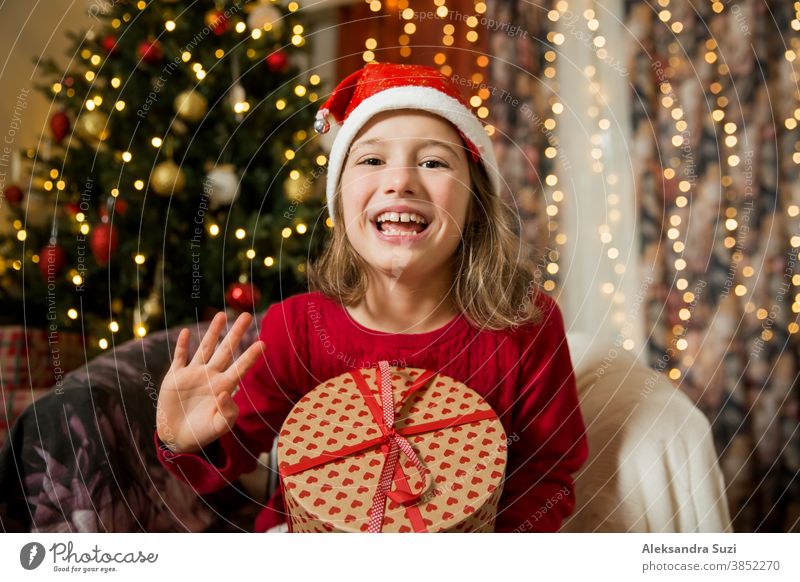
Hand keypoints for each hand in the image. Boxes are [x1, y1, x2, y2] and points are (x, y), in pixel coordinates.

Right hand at [156, 312, 264, 453]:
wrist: (178, 438)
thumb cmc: (203, 433)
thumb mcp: (219, 426)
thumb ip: (227, 412)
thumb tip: (226, 393)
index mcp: (224, 386)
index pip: (241, 367)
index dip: (251, 356)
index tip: (263, 343)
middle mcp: (211, 376)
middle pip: (226, 350)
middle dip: (236, 333)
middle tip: (247, 315)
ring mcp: (193, 374)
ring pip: (205, 348)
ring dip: (213, 332)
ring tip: (222, 314)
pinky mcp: (175, 378)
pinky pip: (179, 358)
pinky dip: (181, 345)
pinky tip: (186, 332)